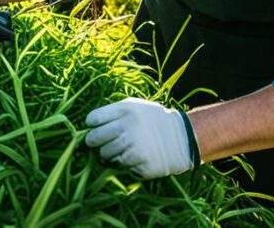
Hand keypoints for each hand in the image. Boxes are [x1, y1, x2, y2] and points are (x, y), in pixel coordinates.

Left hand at [84, 97, 199, 178]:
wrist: (184, 137)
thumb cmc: (153, 120)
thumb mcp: (136, 107)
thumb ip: (113, 112)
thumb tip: (89, 125)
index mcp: (126, 110)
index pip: (94, 118)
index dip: (90, 124)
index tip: (92, 127)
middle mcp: (129, 128)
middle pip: (95, 138)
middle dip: (92, 142)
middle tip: (95, 144)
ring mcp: (136, 147)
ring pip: (105, 155)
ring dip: (105, 155)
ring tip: (114, 151)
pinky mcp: (142, 164)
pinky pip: (120, 166)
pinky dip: (120, 164)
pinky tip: (128, 158)